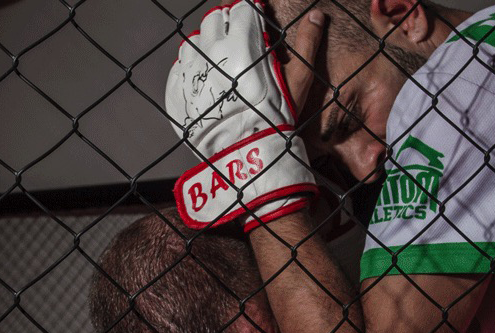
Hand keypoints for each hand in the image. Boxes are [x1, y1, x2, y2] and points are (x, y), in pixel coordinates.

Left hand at [165, 0, 316, 229]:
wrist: (246, 157)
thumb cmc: (275, 120)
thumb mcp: (299, 81)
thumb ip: (308, 44)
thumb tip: (316, 16)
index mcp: (243, 45)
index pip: (242, 8)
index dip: (250, 11)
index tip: (255, 16)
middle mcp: (212, 54)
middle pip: (215, 19)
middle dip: (228, 24)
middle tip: (239, 40)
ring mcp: (191, 72)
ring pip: (194, 40)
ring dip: (207, 44)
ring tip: (222, 62)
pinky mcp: (178, 91)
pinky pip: (179, 66)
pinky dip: (191, 67)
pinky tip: (207, 79)